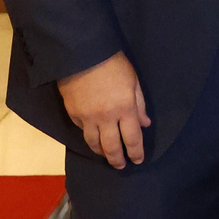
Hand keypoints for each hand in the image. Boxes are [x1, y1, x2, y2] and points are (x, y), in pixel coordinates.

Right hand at [57, 50, 150, 168]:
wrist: (81, 52)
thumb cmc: (112, 63)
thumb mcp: (133, 80)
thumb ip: (139, 104)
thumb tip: (145, 123)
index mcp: (125, 108)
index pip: (133, 139)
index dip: (136, 152)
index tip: (138, 160)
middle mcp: (106, 118)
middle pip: (112, 148)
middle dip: (118, 160)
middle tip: (121, 166)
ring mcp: (87, 118)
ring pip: (93, 144)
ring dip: (101, 153)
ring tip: (106, 155)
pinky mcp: (73, 114)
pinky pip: (82, 131)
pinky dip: (89, 137)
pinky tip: (93, 138)